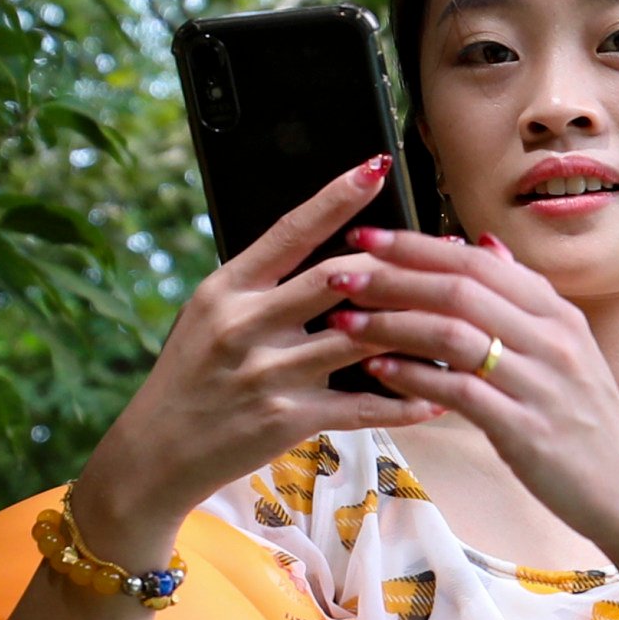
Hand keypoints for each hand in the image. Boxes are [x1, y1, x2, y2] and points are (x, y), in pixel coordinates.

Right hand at [76, 159, 439, 563]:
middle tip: (450, 251)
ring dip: (415, 330)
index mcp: (228, 287)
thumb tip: (328, 253)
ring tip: (461, 320)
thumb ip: (263, 285)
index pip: (291, 230)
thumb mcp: (211, 316)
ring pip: (359, 339)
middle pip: (337, 278)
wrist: (157, 452)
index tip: (377, 167)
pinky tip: (438, 396)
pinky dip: (404, 401)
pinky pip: (361, 406)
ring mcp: (267, 372)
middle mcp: (245, 323)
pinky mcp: (286, 419)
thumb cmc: (194, 377)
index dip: (337, 197)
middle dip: (401, 265)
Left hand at [325, 228, 618, 557]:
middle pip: (460, 289)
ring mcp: (540, 384)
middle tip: (341, 274)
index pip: (478, 262)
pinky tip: (376, 371)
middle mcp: (551, 340)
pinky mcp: (525, 429)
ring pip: (453, 334)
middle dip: (393, 278)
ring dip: (391, 324)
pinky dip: (412, 377)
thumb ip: (524, 296)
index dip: (417, 246)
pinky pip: (458, 392)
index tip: (366, 237)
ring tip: (344, 322)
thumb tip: (484, 245)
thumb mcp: (567, 347)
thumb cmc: (586, 421)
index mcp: (557, 314)